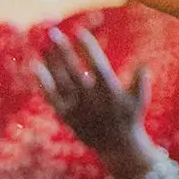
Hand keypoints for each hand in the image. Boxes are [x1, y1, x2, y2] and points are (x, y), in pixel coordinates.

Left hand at [34, 27, 161, 178]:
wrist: (117, 147)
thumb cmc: (130, 117)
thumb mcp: (140, 99)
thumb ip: (140, 80)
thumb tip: (143, 61)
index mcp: (110, 91)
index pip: (96, 64)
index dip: (87, 47)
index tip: (78, 31)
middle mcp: (91, 99)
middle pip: (73, 70)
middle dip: (62, 50)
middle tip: (52, 32)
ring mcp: (77, 108)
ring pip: (60, 81)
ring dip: (51, 61)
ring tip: (45, 44)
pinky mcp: (66, 116)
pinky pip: (51, 97)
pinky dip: (42, 82)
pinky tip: (35, 66)